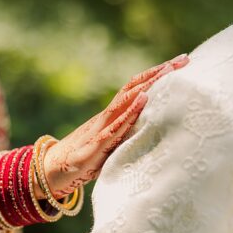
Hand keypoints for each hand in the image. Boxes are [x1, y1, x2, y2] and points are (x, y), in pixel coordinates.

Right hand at [43, 55, 189, 196]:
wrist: (49, 172)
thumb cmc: (84, 161)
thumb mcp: (112, 148)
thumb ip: (129, 138)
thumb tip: (158, 137)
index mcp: (113, 117)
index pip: (137, 89)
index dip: (158, 75)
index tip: (182, 62)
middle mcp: (107, 117)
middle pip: (134, 87)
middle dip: (159, 73)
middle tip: (184, 59)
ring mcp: (100, 129)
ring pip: (125, 101)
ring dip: (147, 86)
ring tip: (167, 72)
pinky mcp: (94, 147)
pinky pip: (114, 127)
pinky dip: (130, 112)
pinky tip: (143, 101)